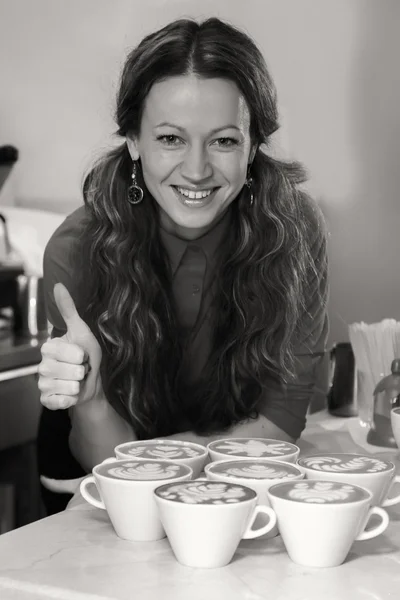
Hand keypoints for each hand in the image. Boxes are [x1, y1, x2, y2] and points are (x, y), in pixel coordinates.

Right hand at [38, 283, 102, 409]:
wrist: (92, 384)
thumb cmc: (88, 355)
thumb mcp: (81, 331)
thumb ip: (68, 310)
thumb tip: (58, 285)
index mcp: (49, 348)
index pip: (66, 352)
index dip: (80, 355)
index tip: (82, 355)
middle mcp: (42, 366)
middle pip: (68, 370)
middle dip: (82, 371)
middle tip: (81, 369)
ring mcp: (43, 384)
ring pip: (67, 386)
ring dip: (79, 385)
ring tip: (77, 381)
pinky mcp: (46, 400)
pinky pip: (60, 402)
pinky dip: (71, 399)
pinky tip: (71, 394)